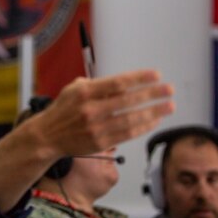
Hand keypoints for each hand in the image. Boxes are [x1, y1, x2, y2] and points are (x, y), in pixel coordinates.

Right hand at [36, 69, 173, 156]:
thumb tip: (124, 82)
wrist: (48, 136)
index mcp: (85, 92)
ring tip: (169, 106)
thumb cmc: (64, 110)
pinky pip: (127, 134)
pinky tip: (155, 120)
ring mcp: (96, 127)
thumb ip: (97, 85)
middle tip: (169, 89)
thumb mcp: (74, 89)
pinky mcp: (100, 142)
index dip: (139, 78)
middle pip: (128, 101)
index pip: (118, 83)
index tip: (156, 75)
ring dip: (153, 112)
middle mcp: (90, 109)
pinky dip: (143, 127)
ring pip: (131, 119)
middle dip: (152, 94)